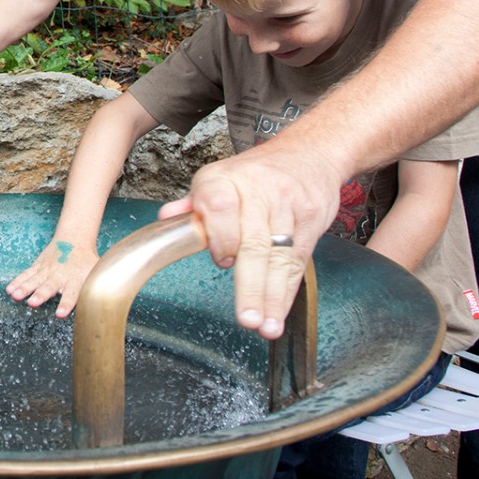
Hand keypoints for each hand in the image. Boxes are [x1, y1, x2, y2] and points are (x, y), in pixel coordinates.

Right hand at [5, 239, 98, 317]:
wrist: (75, 239)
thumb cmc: (87, 262)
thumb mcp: (96, 274)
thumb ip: (97, 289)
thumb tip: (103, 307)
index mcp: (75, 280)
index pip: (72, 294)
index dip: (65, 304)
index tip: (60, 314)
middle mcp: (60, 276)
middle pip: (49, 287)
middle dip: (40, 295)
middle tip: (33, 303)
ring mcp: (47, 270)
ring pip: (34, 280)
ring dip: (24, 288)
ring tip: (15, 296)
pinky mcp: (38, 266)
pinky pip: (27, 274)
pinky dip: (18, 281)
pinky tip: (10, 289)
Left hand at [163, 141, 340, 338]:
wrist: (309, 152)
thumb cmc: (256, 172)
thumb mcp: (218, 179)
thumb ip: (194, 206)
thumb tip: (166, 220)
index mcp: (225, 178)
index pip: (219, 206)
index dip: (221, 237)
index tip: (223, 262)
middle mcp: (257, 190)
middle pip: (254, 242)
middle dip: (250, 285)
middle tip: (246, 319)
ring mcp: (288, 206)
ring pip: (279, 258)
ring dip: (272, 298)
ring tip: (264, 326)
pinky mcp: (311, 220)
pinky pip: (298, 261)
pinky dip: (287, 292)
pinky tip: (279, 314)